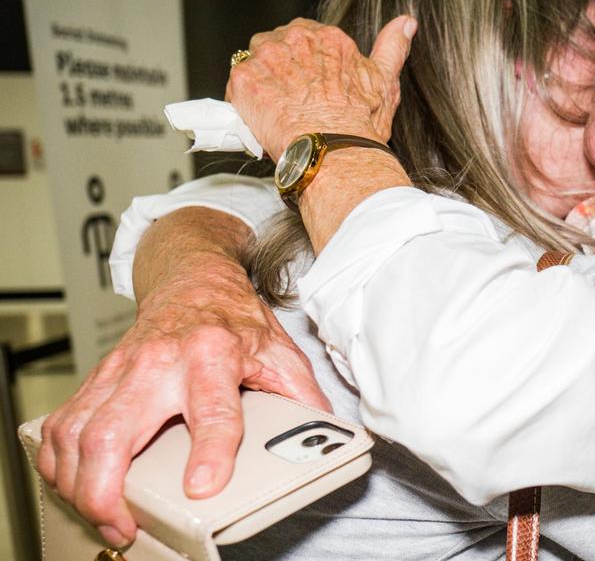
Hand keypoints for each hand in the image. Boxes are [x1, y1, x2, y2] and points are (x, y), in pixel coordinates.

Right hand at [36, 259, 329, 546]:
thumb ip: (303, 397)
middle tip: (125, 523)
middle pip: (116, 431)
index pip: (212, 408)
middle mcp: (160, 362)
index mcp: (214, 354)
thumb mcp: (281, 353)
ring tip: (102, 515)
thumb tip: (328, 436)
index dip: (210, 450)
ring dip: (78, 484)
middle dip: (108, 488)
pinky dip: (58, 460)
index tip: (203, 486)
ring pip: (78, 433)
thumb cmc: (235, 318)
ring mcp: (122, 370)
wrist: (195, 279)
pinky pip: (63, 424)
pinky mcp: (97, 378)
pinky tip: (71, 482)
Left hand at [226, 16, 417, 159]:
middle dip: (281, 68)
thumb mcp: (384, 81)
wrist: (334, 151)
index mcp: (329, 38)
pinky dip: (245, 100)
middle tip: (292, 99)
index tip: (308, 84)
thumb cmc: (359, 124)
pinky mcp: (245, 78)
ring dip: (262, 82)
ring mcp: (268, 56)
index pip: (305, 37)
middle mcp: (297, 38)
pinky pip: (237, 84)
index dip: (304, 63)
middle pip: (277, 44)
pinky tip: (263, 117)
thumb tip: (406, 22)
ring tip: (277, 109)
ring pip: (255, 61)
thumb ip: (392, 47)